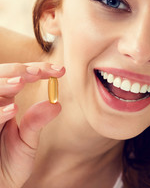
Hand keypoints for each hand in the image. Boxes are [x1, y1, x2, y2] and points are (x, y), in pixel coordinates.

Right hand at [0, 62, 64, 187]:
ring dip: (5, 84)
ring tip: (21, 82)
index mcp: (6, 101)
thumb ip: (37, 122)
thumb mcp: (27, 140)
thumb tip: (56, 104)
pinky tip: (13, 109)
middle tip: (38, 72)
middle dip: (18, 71)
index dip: (40, 71)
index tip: (60, 71)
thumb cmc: (8, 162)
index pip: (21, 77)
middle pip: (1, 76)